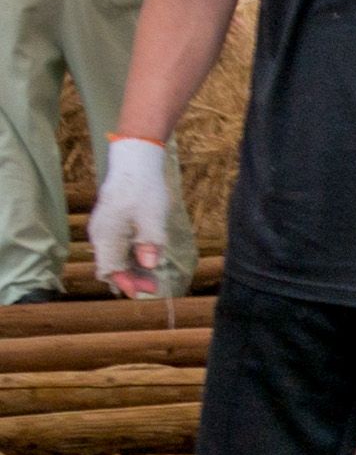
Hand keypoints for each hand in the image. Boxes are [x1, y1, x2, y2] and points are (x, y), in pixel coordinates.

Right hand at [88, 136, 176, 297]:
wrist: (134, 163)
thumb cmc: (143, 189)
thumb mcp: (152, 217)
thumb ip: (150, 242)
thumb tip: (149, 264)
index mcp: (106, 234)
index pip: (111, 269)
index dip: (128, 284)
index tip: (148, 291)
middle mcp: (100, 234)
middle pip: (111, 266)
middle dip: (132, 279)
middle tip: (156, 286)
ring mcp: (104, 229)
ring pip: (115, 258)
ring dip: (133, 269)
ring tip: (155, 276)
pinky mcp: (111, 225)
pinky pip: (118, 248)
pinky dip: (131, 257)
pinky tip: (148, 259)